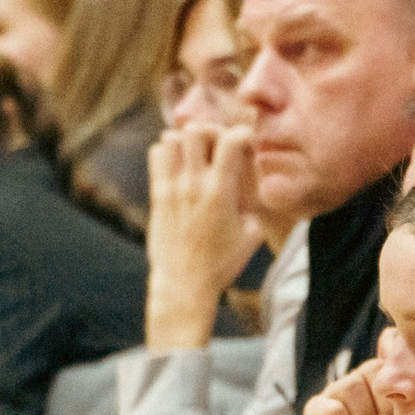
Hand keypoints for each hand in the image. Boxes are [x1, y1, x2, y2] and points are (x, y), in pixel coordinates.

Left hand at [145, 125, 264, 349]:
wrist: (184, 283)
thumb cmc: (222, 262)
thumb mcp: (252, 234)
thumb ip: (254, 204)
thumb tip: (258, 183)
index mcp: (221, 192)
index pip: (231, 141)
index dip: (243, 133)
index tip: (247, 141)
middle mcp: (194, 185)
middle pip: (197, 131)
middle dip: (213, 131)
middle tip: (219, 145)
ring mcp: (172, 188)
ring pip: (173, 138)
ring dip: (189, 140)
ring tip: (199, 153)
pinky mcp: (157, 194)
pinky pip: (157, 154)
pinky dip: (169, 150)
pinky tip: (181, 164)